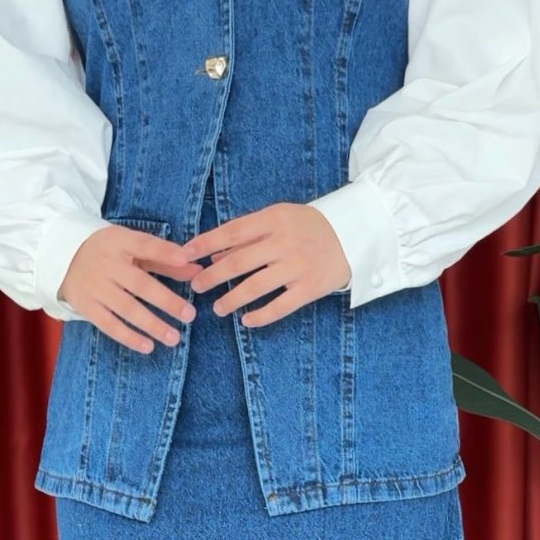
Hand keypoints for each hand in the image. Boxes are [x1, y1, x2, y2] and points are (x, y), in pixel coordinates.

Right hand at [59, 225, 200, 352]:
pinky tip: (148, 346)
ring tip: (174, 338)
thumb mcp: (132, 247)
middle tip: (190, 315)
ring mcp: (95, 286)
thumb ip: (164, 259)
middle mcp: (106, 264)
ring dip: (151, 325)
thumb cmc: (109, 251)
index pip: (145, 245)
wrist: (62, 256)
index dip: (165, 252)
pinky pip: (108, 324)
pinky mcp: (86, 306)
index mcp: (120, 242)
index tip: (186, 260)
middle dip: (166, 301)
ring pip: (126, 308)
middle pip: (139, 284)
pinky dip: (128, 337)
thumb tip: (197, 270)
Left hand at [181, 203, 351, 325]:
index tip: (184, 255)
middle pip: (238, 263)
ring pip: (255, 287)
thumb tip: (214, 256)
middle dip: (212, 277)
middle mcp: (284, 242)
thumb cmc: (309, 226)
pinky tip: (246, 320)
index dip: (205, 244)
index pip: (231, 232)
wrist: (355, 233)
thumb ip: (248, 236)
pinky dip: (261, 316)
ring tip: (217, 308)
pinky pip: (280, 306)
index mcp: (274, 219)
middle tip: (196, 287)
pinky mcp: (310, 288)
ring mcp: (298, 266)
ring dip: (231, 299)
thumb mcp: (279, 219)